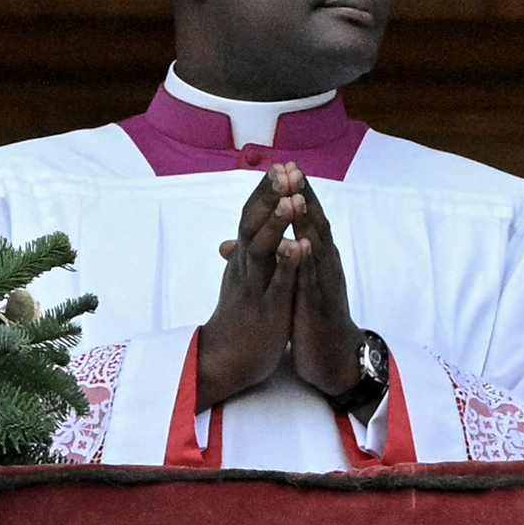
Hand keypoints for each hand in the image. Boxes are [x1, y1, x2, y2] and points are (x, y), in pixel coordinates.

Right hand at [199, 165, 307, 406]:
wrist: (224, 360)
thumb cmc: (238, 316)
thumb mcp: (240, 280)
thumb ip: (241, 257)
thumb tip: (234, 238)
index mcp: (244, 259)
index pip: (251, 217)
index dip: (265, 192)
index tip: (280, 165)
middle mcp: (246, 267)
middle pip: (253, 224)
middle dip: (269, 197)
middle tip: (284, 169)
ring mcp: (255, 287)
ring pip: (263, 250)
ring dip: (277, 223)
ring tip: (292, 199)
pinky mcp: (266, 309)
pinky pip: (277, 284)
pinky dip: (287, 264)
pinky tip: (299, 247)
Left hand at [279, 174, 370, 402]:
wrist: (334, 357)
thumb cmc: (313, 317)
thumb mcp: (294, 285)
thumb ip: (282, 260)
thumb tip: (254, 242)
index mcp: (316, 258)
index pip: (307, 218)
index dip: (296, 192)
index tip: (285, 166)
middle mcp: (324, 264)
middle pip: (315, 223)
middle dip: (304, 196)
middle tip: (293, 168)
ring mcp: (324, 284)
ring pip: (317, 247)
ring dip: (307, 221)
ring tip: (297, 197)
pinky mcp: (318, 306)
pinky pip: (312, 281)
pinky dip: (306, 262)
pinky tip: (300, 245)